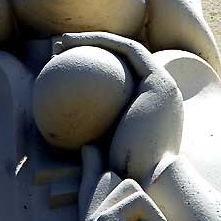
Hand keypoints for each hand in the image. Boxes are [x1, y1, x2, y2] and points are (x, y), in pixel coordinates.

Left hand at [54, 32, 182, 184]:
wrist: (149, 181)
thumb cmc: (121, 177)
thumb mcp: (103, 156)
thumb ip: (94, 145)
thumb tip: (70, 142)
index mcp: (147, 110)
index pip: (118, 80)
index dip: (89, 69)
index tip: (58, 70)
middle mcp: (159, 95)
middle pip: (121, 61)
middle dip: (89, 48)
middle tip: (57, 52)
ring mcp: (163, 86)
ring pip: (125, 50)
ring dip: (92, 40)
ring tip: (60, 43)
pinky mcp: (159, 81)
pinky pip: (128, 51)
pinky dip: (102, 43)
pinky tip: (73, 44)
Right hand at [78, 146, 166, 220]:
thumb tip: (120, 212)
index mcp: (94, 216)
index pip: (94, 180)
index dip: (93, 164)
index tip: (89, 150)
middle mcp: (92, 209)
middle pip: (134, 186)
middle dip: (144, 216)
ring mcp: (98, 209)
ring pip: (146, 200)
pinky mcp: (109, 217)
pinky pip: (154, 218)